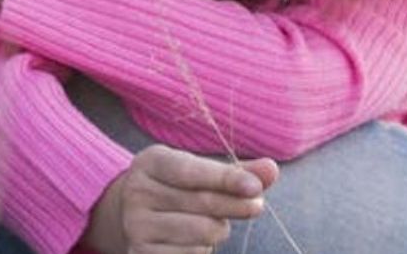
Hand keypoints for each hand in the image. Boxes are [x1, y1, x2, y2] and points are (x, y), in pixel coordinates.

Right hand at [84, 144, 277, 253]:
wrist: (135, 215)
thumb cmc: (178, 188)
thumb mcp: (200, 172)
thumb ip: (236, 171)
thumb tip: (271, 169)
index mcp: (150, 162)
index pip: (191, 171)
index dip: (225, 179)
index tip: (256, 187)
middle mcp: (137, 192)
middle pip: (201, 202)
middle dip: (236, 205)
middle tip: (257, 206)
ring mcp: (136, 225)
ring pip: (201, 232)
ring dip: (218, 229)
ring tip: (211, 222)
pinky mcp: (141, 253)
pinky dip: (203, 250)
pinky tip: (194, 241)